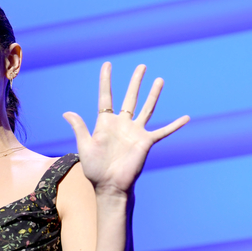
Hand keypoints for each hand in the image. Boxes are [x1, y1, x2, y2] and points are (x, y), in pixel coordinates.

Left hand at [63, 63, 188, 196]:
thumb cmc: (95, 168)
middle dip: (135, 82)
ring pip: (147, 108)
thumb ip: (79, 127)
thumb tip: (66, 112)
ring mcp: (135, 132)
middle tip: (141, 66)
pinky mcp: (146, 142)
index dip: (106, 81)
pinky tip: (186, 118)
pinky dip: (174, 125)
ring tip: (159, 79)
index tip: (107, 65)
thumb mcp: (84, 146)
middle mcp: (122, 124)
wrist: (109, 185)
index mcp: (105, 123)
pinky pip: (163, 132)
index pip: (105, 97)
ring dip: (153, 94)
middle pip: (130, 98)